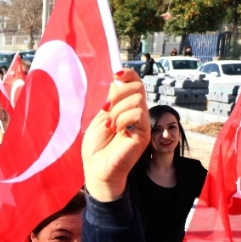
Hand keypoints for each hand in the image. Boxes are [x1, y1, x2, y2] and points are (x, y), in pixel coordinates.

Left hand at [81, 70, 149, 201]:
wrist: (97, 168)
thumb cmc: (96, 147)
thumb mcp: (100, 118)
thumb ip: (110, 101)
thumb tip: (117, 81)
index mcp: (125, 108)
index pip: (135, 83)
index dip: (128, 74)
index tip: (116, 73)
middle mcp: (136, 113)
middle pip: (138, 87)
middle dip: (119, 93)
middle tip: (106, 109)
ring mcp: (142, 123)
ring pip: (137, 100)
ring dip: (118, 110)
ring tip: (110, 125)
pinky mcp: (144, 133)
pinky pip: (138, 114)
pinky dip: (123, 118)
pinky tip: (116, 129)